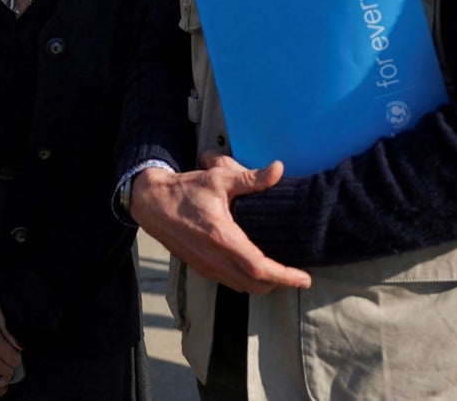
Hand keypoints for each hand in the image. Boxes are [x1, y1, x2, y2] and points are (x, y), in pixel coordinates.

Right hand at [130, 159, 310, 294]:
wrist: (151, 203)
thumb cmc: (184, 190)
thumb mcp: (218, 179)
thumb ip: (251, 178)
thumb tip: (278, 169)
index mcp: (223, 238)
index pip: (260, 268)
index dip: (285, 276)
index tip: (304, 279)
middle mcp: (214, 258)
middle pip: (255, 285)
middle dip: (278, 283)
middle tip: (295, 275)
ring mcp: (206, 266)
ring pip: (242, 287)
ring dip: (261, 284)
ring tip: (277, 273)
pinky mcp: (199, 267)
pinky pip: (228, 282)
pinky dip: (245, 280)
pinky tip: (251, 267)